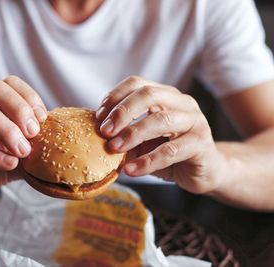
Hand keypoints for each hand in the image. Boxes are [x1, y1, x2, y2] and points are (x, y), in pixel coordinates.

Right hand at [0, 76, 46, 201]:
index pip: (9, 84)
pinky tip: (9, 164)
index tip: (44, 119)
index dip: (29, 97)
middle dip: (20, 108)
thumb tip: (56, 154)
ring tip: (23, 151)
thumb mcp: (10, 160)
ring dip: (8, 130)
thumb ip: (29, 155)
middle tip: (34, 132)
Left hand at [96, 76, 221, 193]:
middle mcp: (181, 103)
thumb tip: (94, 133)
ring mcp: (194, 121)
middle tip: (104, 131)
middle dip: (122, 111)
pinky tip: (132, 170)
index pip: (137, 83)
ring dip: (133, 134)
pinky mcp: (202, 143)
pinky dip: (148, 160)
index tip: (98, 116)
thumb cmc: (168, 152)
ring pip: (161, 120)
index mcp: (164, 96)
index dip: (115, 97)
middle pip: (149, 94)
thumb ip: (123, 134)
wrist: (203, 171)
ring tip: (114, 149)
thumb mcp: (141, 141)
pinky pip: (172, 150)